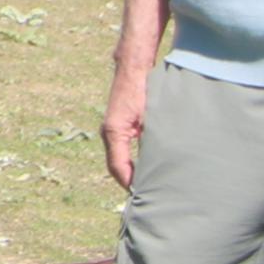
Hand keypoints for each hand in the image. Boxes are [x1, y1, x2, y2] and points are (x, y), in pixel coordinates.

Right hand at [102, 65, 146, 191]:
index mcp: (113, 133)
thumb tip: (152, 166)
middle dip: (130, 182)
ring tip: (148, 185)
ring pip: (120, 159)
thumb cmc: (141, 89)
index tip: (142, 196)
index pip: (118, 168)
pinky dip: (132, 162)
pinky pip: (123, 150)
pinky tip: (146, 167)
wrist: (134, 67)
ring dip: (132, 172)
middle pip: (117, 167)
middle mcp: (110, 133)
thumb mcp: (148, 117)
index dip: (129, 183)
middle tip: (148, 196)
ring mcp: (114, 130)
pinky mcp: (121, 126)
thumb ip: (148, 141)